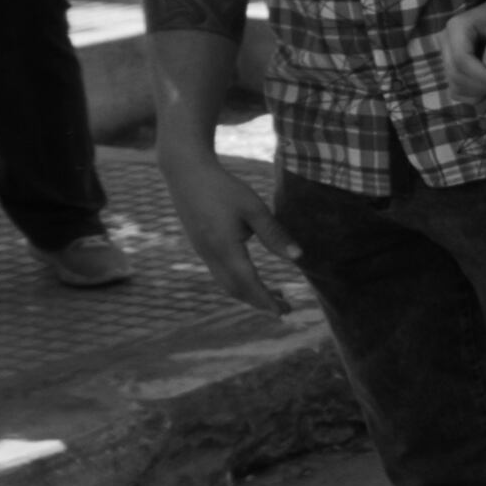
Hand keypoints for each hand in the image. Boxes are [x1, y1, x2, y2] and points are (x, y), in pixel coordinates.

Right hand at [153, 141, 294, 315]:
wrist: (186, 173)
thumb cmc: (224, 188)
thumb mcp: (254, 209)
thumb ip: (275, 235)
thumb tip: (299, 258)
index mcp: (224, 248)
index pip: (249, 283)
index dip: (266, 300)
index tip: (284, 313)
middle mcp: (210, 255)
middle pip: (236, 289)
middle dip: (260, 302)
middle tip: (286, 308)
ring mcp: (202, 252)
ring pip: (226, 283)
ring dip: (250, 293)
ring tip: (276, 295)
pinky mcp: (200, 246)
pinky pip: (220, 273)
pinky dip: (238, 282)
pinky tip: (252, 277)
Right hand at [439, 0, 485, 100]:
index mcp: (456, 28)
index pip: (462, 61)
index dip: (484, 77)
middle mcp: (446, 43)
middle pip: (457, 76)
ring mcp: (447, 57)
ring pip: (456, 86)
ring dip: (483, 91)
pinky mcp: (453, 69)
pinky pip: (458, 92)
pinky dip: (476, 95)